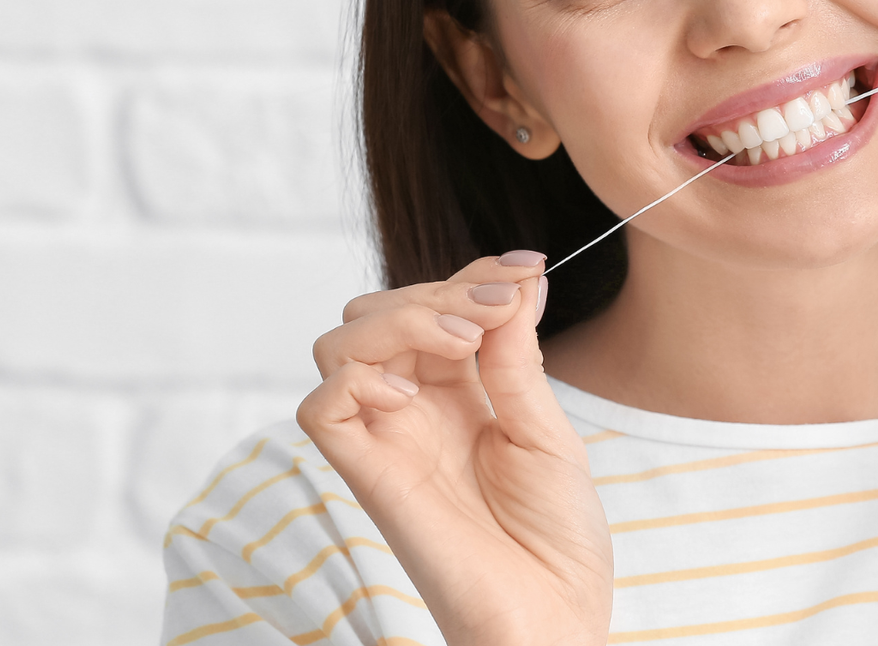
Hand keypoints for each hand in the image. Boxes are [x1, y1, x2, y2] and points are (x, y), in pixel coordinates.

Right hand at [297, 255, 611, 645]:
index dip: (474, 274)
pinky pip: (320, 409)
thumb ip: (517, 355)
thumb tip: (519, 278)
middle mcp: (415, 409)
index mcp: (461, 393)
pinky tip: (411, 388)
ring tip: (462, 341)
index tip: (526, 267)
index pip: (438, 305)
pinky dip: (355, 379)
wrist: (555, 612)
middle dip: (438, 290)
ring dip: (398, 320)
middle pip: (379, 313)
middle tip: (496, 309)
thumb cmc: (557, 536)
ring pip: (340, 345)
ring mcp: (387, 440)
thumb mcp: (546, 427)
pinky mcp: (366, 476)